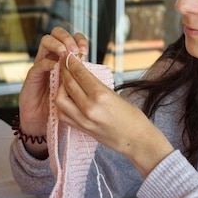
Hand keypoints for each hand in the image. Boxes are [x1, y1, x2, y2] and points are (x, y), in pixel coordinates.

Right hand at [18, 28, 87, 155]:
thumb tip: (98, 70)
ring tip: (66, 53)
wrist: (42, 121)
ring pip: (45, 41)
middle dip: (67, 38)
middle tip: (76, 49)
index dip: (79, 40)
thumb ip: (83, 78)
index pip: (72, 38)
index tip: (86, 50)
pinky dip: (47, 63)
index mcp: (65, 59)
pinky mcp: (32, 76)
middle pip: (57, 33)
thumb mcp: (78, 90)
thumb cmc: (62, 106)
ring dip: (57, 44)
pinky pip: (38, 64)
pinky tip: (55, 67)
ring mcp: (41, 64)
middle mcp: (52, 57)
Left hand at [55, 55, 173, 176]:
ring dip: (60, 88)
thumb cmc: (132, 117)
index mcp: (101, 96)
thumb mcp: (115, 95)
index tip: (68, 56)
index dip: (72, 63)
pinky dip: (62, 103)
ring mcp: (83, 120)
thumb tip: (83, 75)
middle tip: (64, 64)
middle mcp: (90, 108)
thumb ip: (96, 86)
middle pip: (69, 84)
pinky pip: (63, 114)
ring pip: (60, 99)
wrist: (136, 140)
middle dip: (65, 71)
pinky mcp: (81, 129)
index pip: (80, 74)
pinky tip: (66, 97)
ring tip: (66, 81)